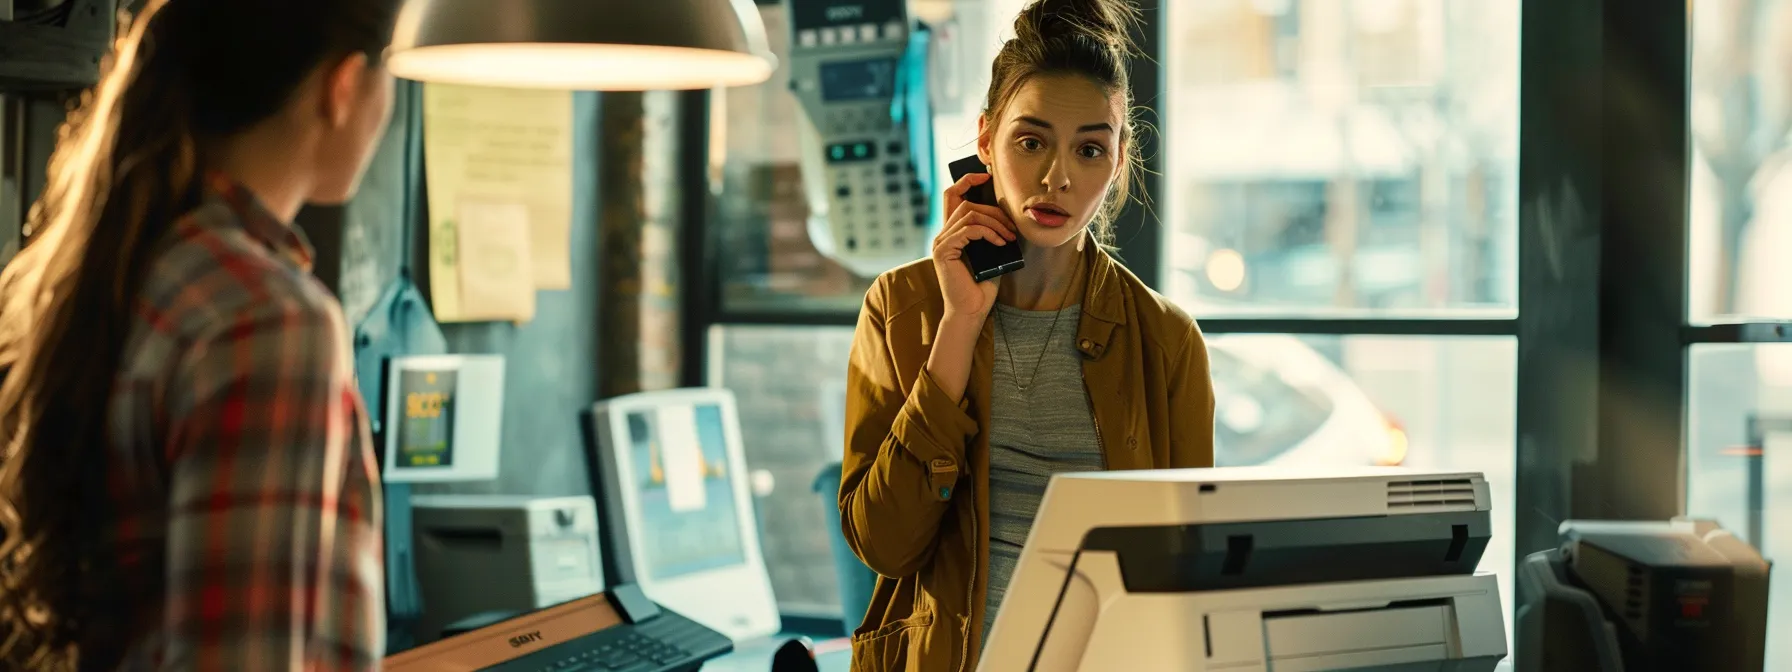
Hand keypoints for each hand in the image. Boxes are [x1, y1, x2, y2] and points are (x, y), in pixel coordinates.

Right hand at [932, 172, 1017, 320]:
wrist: (972, 311)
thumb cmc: (982, 286)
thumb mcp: (991, 252)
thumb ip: (991, 232)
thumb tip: (1008, 213)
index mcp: (951, 232)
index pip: (952, 195)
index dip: (967, 181)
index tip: (986, 177)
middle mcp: (942, 235)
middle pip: (965, 203)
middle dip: (993, 210)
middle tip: (1012, 226)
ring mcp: (941, 242)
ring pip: (968, 214)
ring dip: (995, 223)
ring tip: (1009, 237)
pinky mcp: (944, 251)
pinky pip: (969, 230)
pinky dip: (989, 233)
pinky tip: (1001, 244)